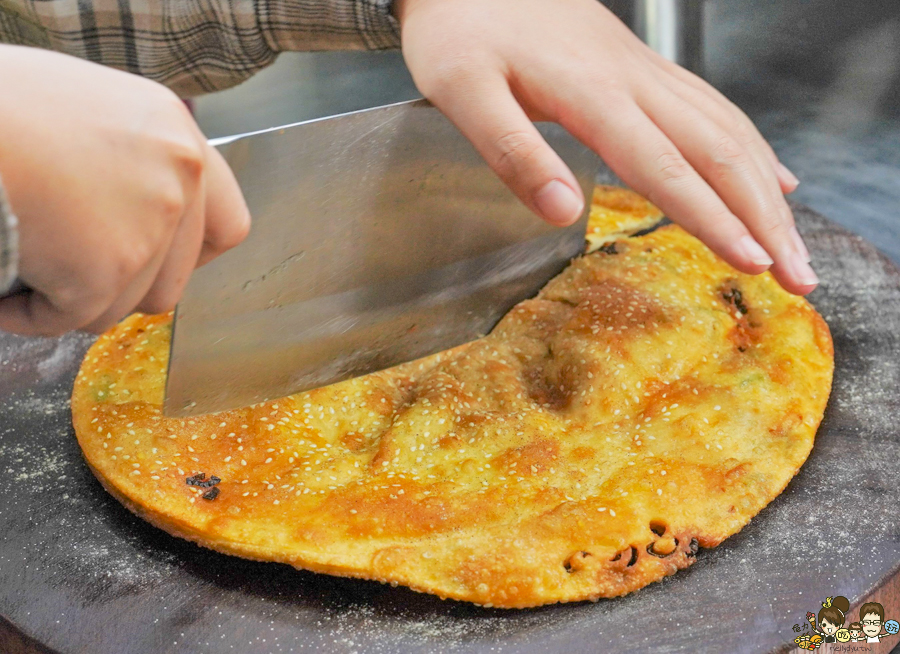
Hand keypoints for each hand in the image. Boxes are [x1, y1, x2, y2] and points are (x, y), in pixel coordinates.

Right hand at [0, 45, 249, 335]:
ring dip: (75, 297)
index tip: (151, 260)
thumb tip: (132, 208)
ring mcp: (148, 225)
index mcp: (174, 132)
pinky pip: (73, 319)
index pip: (227, 224)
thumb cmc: (0, 108)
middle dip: (119, 284)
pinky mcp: (104, 268)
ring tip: (25, 261)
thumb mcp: (88, 110)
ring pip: (124, 304)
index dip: (188, 255)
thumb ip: (131, 159)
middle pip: (173, 279)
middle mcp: (178, 176)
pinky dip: (32, 314)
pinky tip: (4, 290)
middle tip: (68, 266)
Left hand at [395, 0, 816, 294]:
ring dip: (766, 189)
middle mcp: (633, 81)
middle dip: (765, 218)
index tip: (752, 262)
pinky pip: (713, 106)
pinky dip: (751, 146)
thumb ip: (513, 152)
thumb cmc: (461, 27)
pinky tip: (770, 172)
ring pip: (727, 129)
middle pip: (719, 152)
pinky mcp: (641, 66)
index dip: (712, 219)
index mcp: (592, 95)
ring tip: (792, 241)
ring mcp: (643, 70)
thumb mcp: (464, 92)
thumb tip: (563, 213)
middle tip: (800, 275)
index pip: (666, 168)